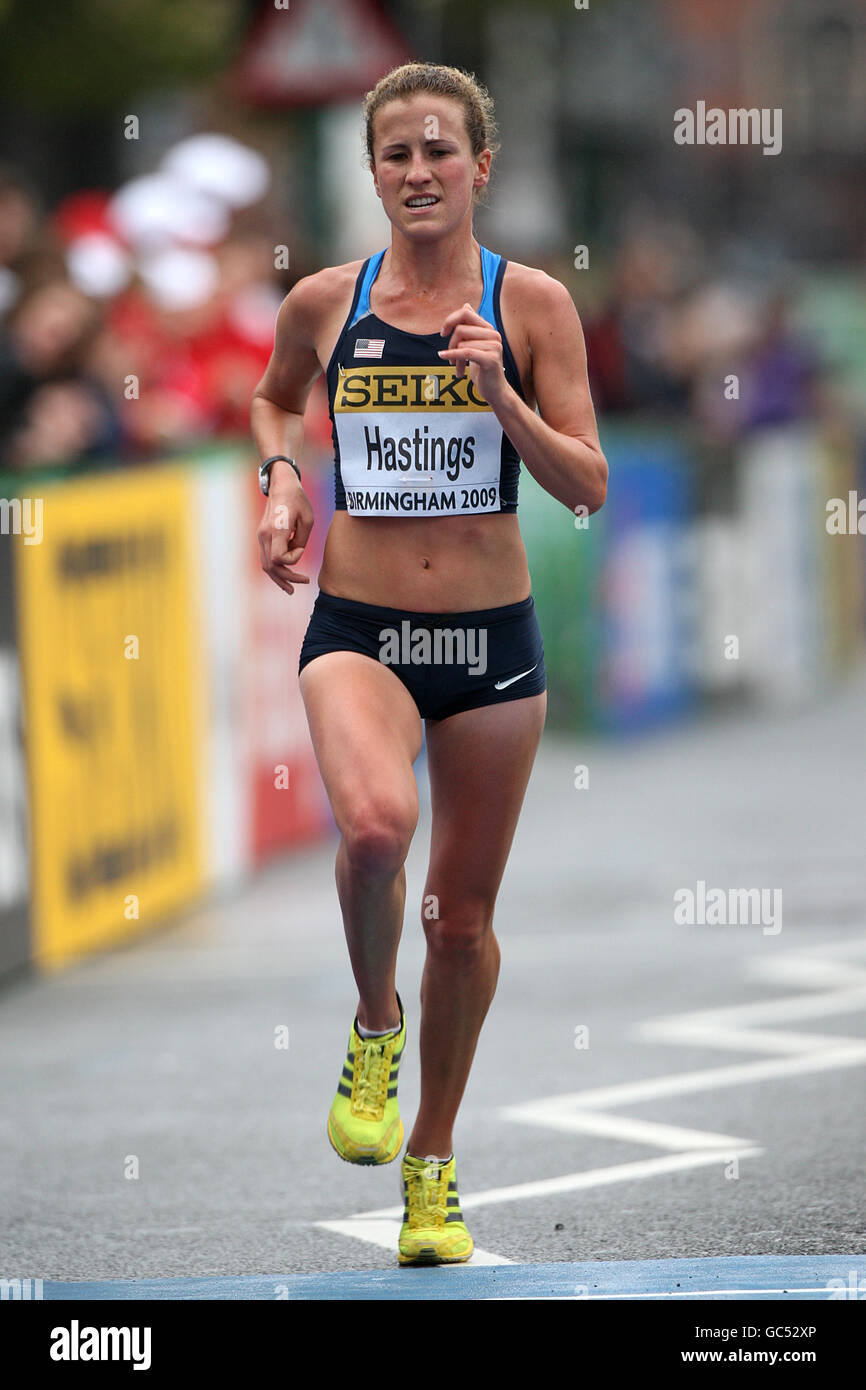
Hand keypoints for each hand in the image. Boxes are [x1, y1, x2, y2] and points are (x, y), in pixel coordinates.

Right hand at [256, 473, 313, 594]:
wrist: (281, 485)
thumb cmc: (297, 500)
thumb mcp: (308, 520)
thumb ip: (301, 542)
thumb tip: (295, 556)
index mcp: (276, 529)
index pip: (279, 558)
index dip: (293, 560)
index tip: (301, 549)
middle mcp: (265, 534)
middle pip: (271, 566)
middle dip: (287, 578)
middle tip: (304, 581)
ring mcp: (261, 536)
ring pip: (265, 565)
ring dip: (278, 578)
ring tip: (290, 589)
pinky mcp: (262, 536)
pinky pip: (265, 558)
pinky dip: (274, 570)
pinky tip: (283, 578)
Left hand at [438, 302, 508, 405]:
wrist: (495, 390)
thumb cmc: (483, 369)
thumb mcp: (475, 345)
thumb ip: (471, 326)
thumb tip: (466, 305)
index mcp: (489, 329)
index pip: (465, 313)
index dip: (450, 320)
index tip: (443, 333)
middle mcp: (493, 334)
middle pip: (460, 329)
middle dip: (450, 344)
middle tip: (450, 358)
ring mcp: (494, 346)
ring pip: (461, 342)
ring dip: (453, 357)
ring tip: (457, 368)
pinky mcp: (490, 359)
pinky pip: (465, 352)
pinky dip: (452, 355)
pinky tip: (444, 357)